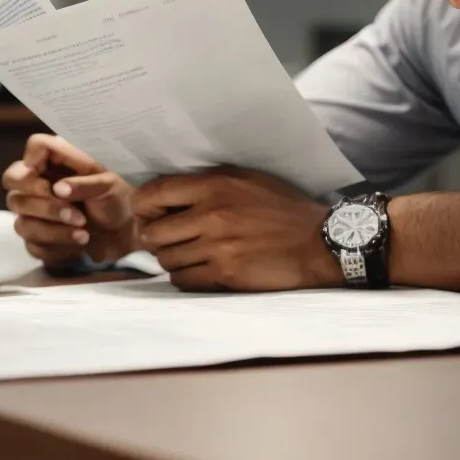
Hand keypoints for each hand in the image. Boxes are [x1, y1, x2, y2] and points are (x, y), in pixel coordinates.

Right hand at [1, 134, 136, 268]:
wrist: (124, 233)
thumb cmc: (116, 199)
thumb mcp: (109, 185)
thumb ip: (85, 183)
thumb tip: (58, 189)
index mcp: (58, 160)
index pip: (35, 145)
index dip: (36, 159)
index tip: (52, 179)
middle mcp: (39, 181)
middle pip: (13, 181)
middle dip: (42, 201)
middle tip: (72, 212)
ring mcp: (33, 211)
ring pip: (21, 219)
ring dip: (53, 227)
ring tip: (84, 229)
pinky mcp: (37, 238)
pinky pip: (32, 244)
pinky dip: (57, 245)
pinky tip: (79, 241)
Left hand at [130, 168, 341, 291]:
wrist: (318, 242)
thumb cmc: (284, 209)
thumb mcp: (247, 180)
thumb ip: (209, 183)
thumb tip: (169, 193)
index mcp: (214, 186)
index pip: (153, 194)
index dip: (142, 207)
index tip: (148, 214)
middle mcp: (211, 215)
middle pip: (152, 233)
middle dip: (155, 239)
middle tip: (167, 240)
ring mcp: (217, 247)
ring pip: (165, 260)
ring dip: (172, 259)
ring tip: (189, 255)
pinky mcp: (225, 274)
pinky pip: (183, 280)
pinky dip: (186, 277)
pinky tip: (201, 270)